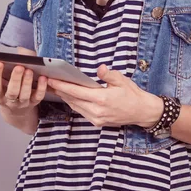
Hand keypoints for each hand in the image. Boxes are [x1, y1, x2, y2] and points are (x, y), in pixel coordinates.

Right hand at [0, 47, 47, 116]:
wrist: (14, 111)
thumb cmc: (1, 92)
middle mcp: (9, 100)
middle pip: (12, 92)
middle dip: (15, 79)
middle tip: (18, 66)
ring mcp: (22, 103)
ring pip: (25, 95)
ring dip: (27, 82)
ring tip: (29, 70)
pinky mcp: (34, 102)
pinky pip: (39, 96)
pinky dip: (42, 87)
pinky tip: (43, 77)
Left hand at [47, 64, 163, 127]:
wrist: (141, 111)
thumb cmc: (132, 94)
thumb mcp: (122, 80)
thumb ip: (108, 75)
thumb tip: (100, 68)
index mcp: (102, 99)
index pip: (76, 91)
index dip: (62, 85)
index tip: (52, 79)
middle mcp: (96, 111)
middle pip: (73, 100)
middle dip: (60, 91)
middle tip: (49, 82)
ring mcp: (96, 118)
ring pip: (75, 107)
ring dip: (65, 97)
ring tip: (56, 88)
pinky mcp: (97, 122)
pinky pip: (81, 112)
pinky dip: (74, 103)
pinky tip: (70, 96)